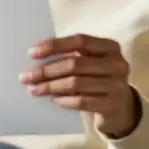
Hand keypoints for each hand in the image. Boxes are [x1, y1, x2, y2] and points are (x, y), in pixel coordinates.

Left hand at [20, 34, 140, 138]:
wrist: (122, 108)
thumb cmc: (99, 79)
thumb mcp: (92, 63)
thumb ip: (72, 56)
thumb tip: (37, 58)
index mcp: (110, 47)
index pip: (80, 41)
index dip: (55, 45)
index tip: (32, 53)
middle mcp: (116, 64)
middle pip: (75, 63)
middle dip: (47, 70)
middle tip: (26, 77)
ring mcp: (116, 85)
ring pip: (76, 83)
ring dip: (51, 86)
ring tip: (34, 89)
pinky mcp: (112, 105)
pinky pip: (82, 101)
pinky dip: (65, 100)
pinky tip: (54, 100)